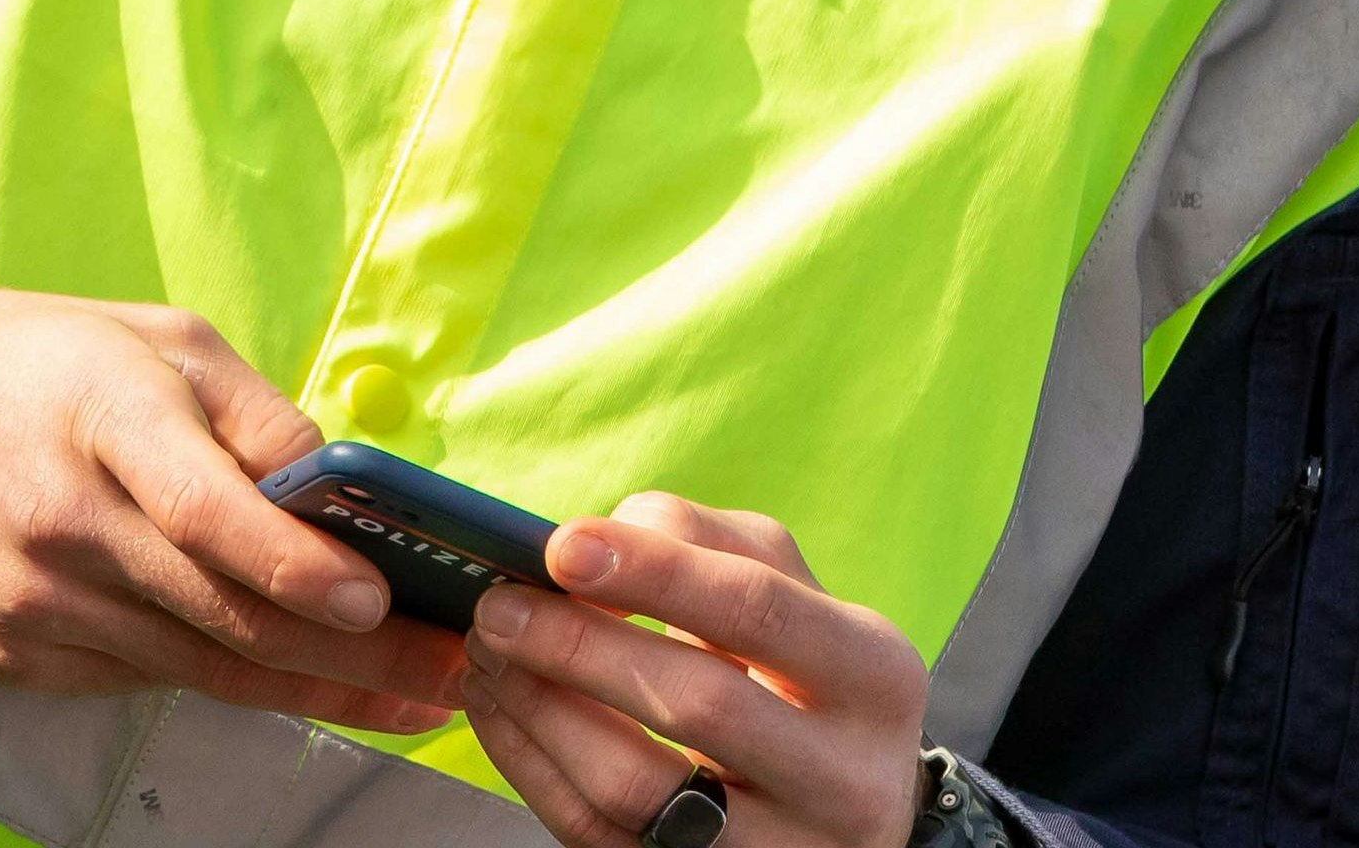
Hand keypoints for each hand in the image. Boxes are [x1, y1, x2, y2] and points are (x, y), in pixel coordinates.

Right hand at [0, 272, 465, 730]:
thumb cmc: (12, 360)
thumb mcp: (142, 338)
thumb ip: (250, 415)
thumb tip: (346, 493)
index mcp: (98, 415)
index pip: (208, 511)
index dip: (299, 565)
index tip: (378, 599)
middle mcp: (57, 518)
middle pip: (220, 611)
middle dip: (349, 655)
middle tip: (445, 677)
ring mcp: (24, 601)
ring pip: (191, 665)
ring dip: (305, 688)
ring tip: (398, 697)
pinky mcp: (4, 655)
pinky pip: (133, 678)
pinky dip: (210, 675)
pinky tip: (277, 676)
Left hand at [458, 493, 927, 847]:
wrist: (840, 795)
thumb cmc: (795, 667)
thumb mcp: (785, 588)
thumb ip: (698, 539)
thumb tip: (586, 546)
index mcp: (872, 672)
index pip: (756, 611)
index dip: (652, 573)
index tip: (561, 547)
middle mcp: (846, 774)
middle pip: (697, 705)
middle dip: (577, 646)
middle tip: (497, 607)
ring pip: (634, 786)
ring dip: (537, 708)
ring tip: (485, 652)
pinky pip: (596, 832)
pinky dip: (530, 764)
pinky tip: (498, 709)